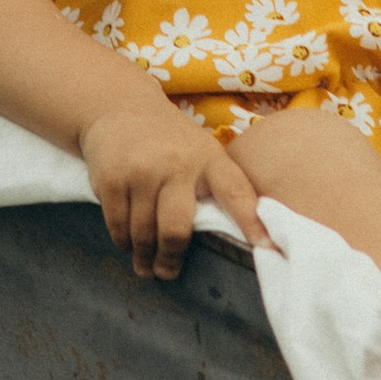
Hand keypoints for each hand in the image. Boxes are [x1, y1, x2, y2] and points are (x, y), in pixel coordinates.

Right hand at [81, 102, 259, 281]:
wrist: (120, 106)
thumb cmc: (170, 140)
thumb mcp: (200, 151)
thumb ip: (217, 186)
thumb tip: (244, 238)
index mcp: (208, 158)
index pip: (235, 193)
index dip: (252, 223)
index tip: (268, 250)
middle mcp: (176, 163)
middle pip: (176, 231)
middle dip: (170, 259)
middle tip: (167, 273)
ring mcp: (141, 170)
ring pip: (143, 234)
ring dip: (143, 256)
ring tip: (145, 266)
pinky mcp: (112, 177)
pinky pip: (118, 225)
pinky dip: (122, 241)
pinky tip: (127, 245)